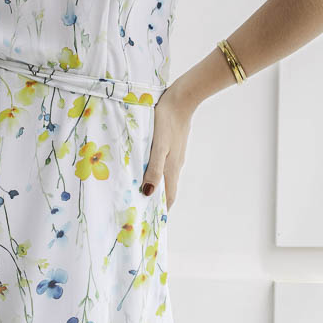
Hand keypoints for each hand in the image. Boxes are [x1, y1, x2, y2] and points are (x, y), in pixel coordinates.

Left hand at [141, 84, 193, 210]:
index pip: (168, 197)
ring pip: (166, 176)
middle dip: (157, 201)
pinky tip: (146, 168)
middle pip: (167, 189)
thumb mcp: (158, 147)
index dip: (162, 210)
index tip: (151, 222)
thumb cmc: (166, 123)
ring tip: (141, 192)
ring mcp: (175, 155)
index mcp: (172, 168)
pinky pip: (164, 164)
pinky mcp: (173, 145)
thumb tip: (149, 193)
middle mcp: (175, 165)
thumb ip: (154, 169)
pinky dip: (156, 172)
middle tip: (142, 209)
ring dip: (156, 186)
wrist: (181, 100)